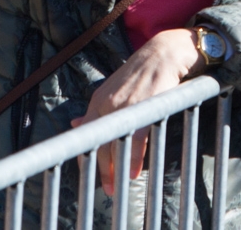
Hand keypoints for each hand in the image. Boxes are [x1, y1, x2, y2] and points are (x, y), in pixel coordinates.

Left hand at [71, 28, 201, 194]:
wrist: (165, 52)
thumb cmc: (141, 72)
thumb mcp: (113, 88)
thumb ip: (96, 109)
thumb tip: (75, 124)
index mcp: (98, 100)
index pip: (87, 135)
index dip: (89, 158)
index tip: (93, 175)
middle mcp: (107, 103)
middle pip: (99, 143)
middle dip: (102, 169)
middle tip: (108, 189)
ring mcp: (126, 104)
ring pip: (115, 142)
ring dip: (116, 168)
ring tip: (119, 184)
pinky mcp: (145, 105)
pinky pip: (136, 138)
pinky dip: (133, 158)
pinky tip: (133, 171)